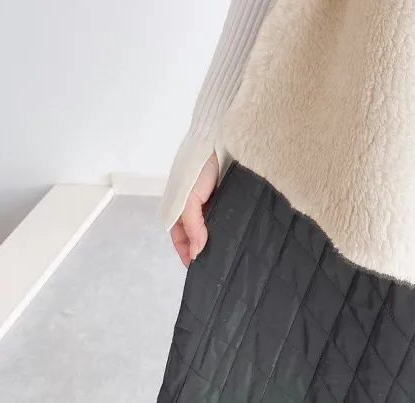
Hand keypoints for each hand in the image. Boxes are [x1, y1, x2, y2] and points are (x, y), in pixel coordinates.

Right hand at [169, 150, 219, 266]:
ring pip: (211, 228)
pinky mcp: (222, 197)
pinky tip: (236, 234)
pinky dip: (227, 226)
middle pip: (197, 237)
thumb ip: (194, 226)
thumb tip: (197, 253)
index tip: (200, 270)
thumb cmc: (196, 171)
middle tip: (219, 264)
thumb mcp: (190, 200)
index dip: (188, 255)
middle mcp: (192, 211)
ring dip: (218, 239)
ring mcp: (207, 204)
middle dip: (205, 249)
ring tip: (229, 253)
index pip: (181, 241)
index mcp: (177, 213)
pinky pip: (223, 216)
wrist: (213, 143)